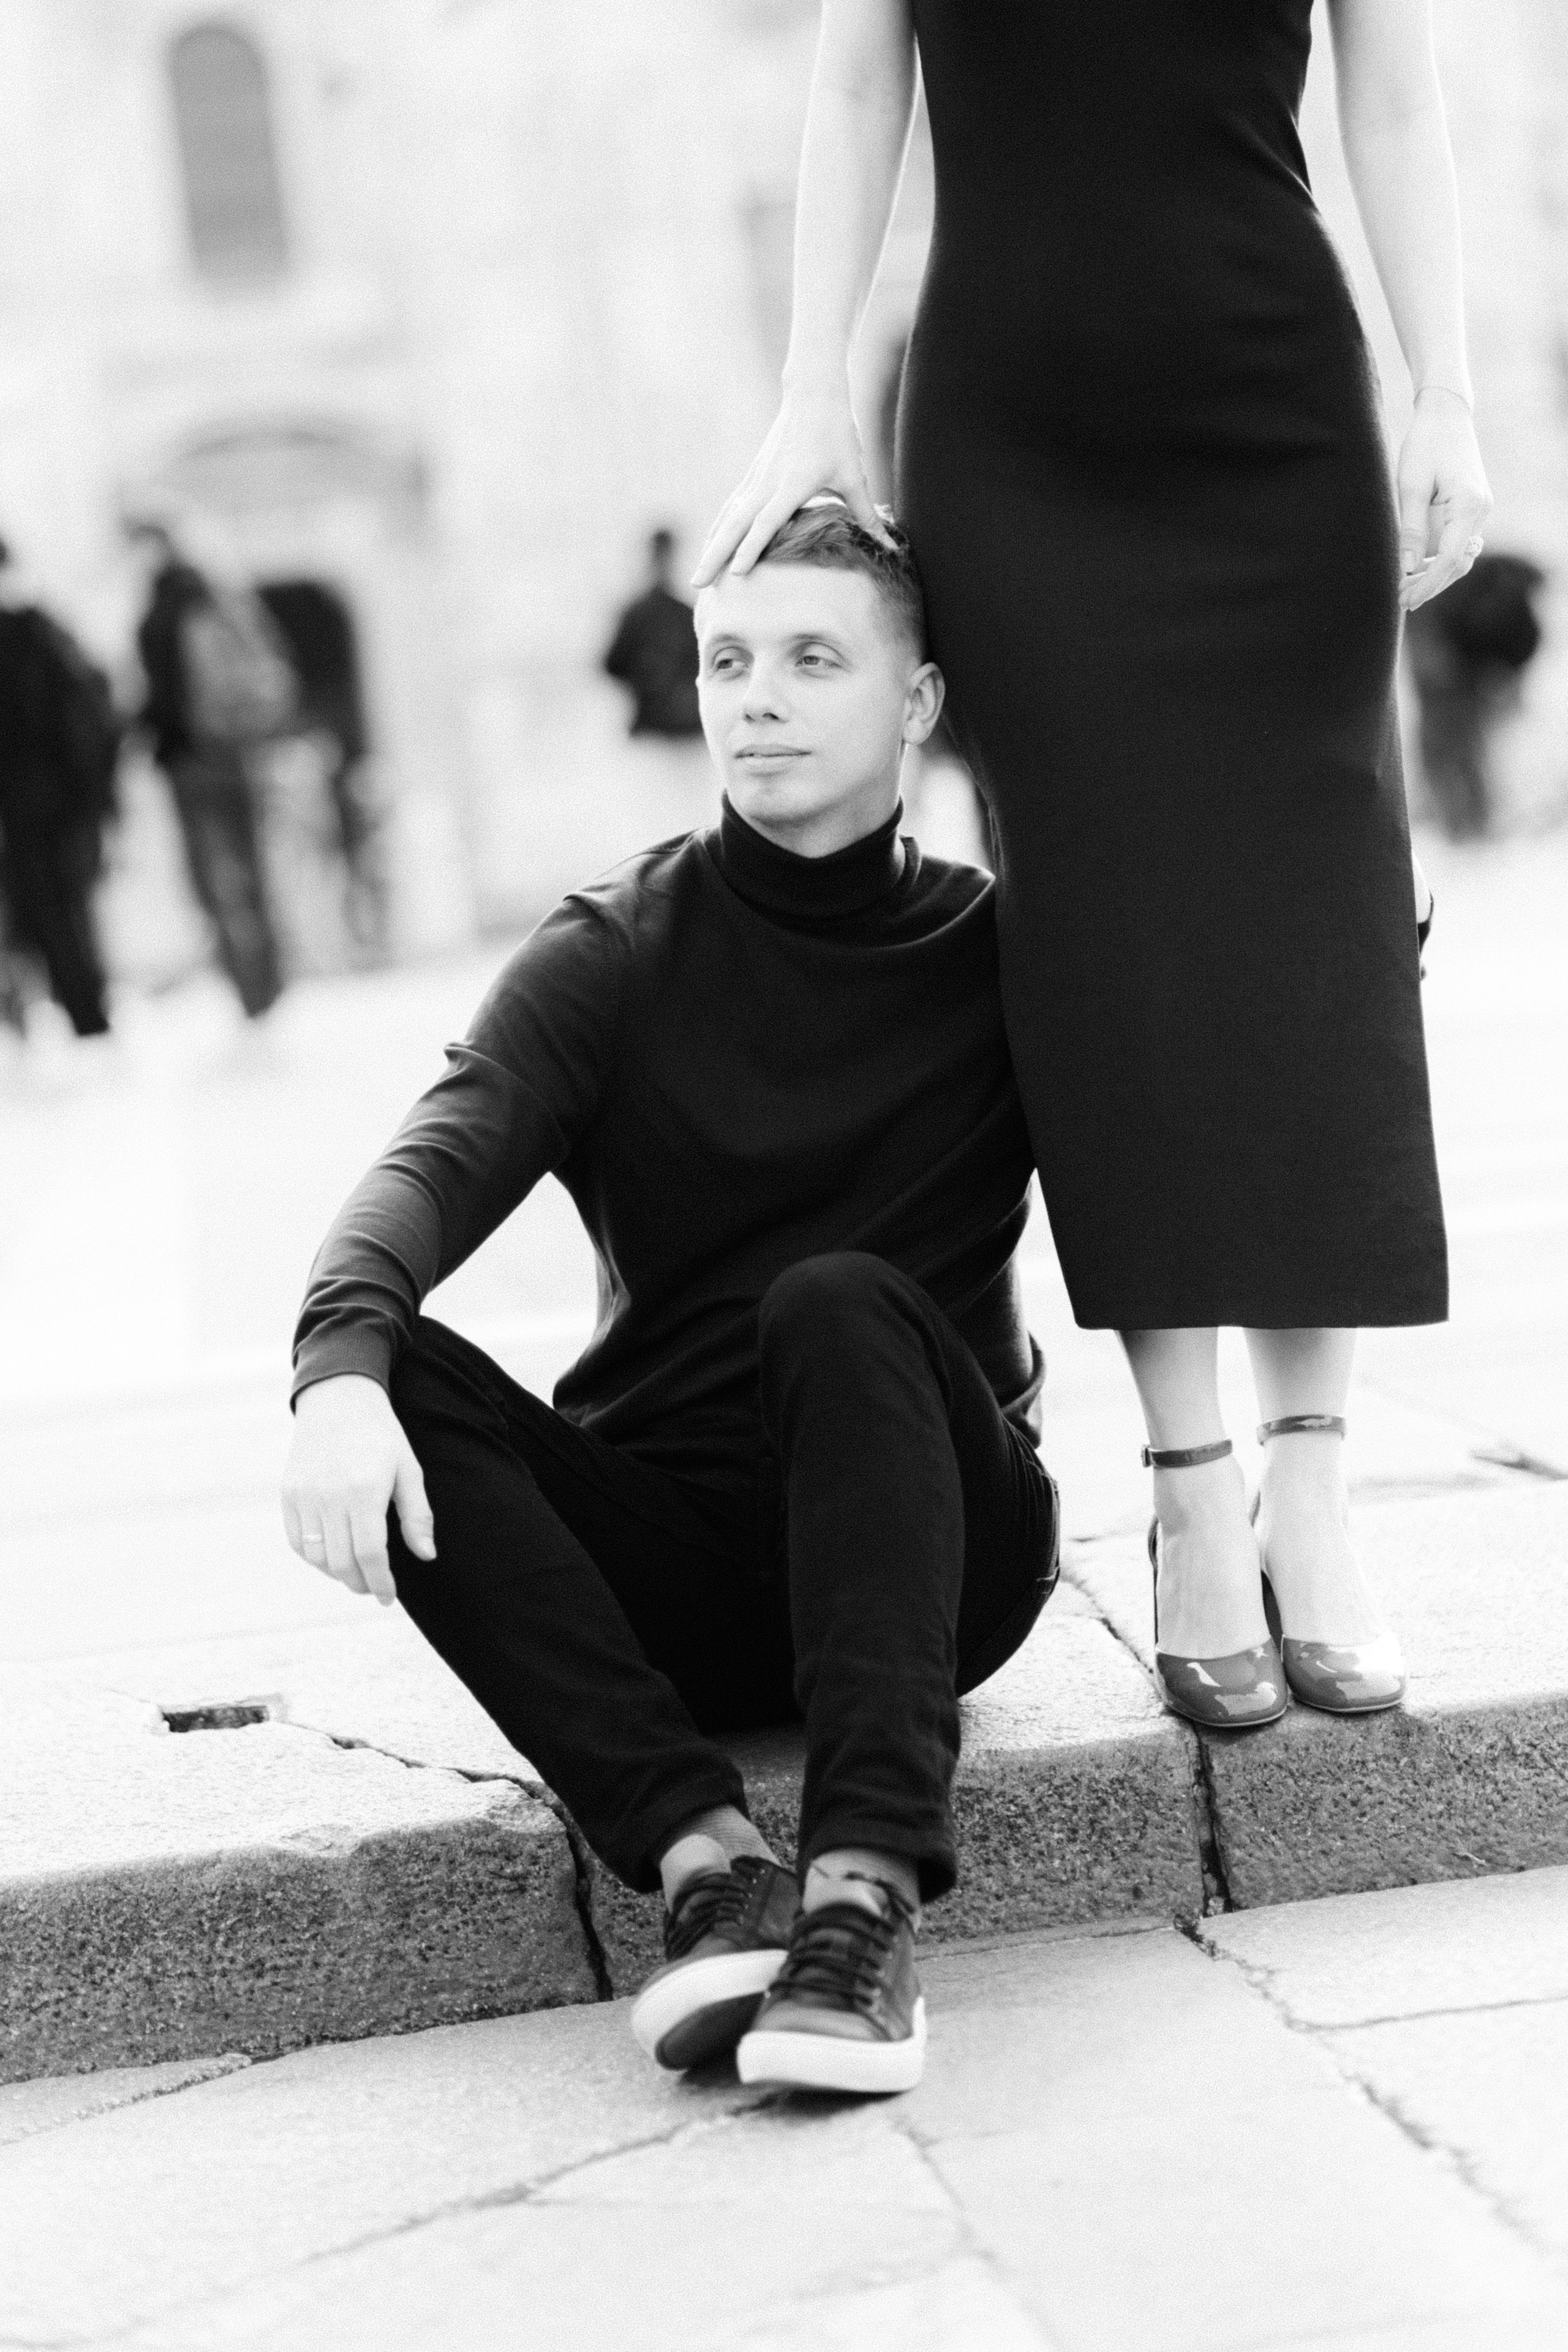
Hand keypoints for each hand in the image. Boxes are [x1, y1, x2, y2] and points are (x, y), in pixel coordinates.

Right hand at [281, 1373, 434, 1605]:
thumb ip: (416, 1516)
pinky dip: (314, 1558)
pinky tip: (332, 1557)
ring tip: (356, 1573)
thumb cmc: (382, 1437)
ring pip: (317, 1558)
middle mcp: (330, 1496)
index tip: (390, 1597)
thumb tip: (426, 1557)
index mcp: (365, 1490)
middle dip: (361, 1584)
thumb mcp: (408, 1470)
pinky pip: (297, 1542)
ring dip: (337, 1574)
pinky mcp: (288, 1493)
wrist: (339, 1400)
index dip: (381, 1582)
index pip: (370, 1554)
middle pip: (342, 1562)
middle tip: (375, 1588)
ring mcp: (304, 1495)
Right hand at [691, 384, 891, 586]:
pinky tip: (710, 546)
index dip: (752, 547)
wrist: (813, 395)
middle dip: (715, 556)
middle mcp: (768, 483)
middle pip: (735, 525)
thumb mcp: (854, 475)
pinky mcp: (753, 476)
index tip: (736, 573)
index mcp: (793, 483)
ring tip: (698, 578)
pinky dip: (719, 529)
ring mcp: (757, 479)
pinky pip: (730, 508)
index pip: (767, 521)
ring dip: (711, 548)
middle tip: (697, 585)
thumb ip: (867, 516)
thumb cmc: (837, 434)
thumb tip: (891, 547)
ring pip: (727, 518)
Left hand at [1396, 387, 1492, 612]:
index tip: (1404, 599)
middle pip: (1458, 564)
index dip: (1427, 584)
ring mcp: (1480, 510)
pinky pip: (1459, 543)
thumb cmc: (1425, 444)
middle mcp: (1480, 511)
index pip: (1449, 559)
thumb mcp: (1410, 485)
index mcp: (1468, 505)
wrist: (1446, 414)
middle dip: (1430, 585)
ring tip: (1405, 590)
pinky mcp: (1472, 508)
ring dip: (1435, 576)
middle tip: (1400, 601)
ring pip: (1460, 557)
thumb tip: (1407, 567)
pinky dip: (1440, 560)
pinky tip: (1417, 570)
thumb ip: (1410, 528)